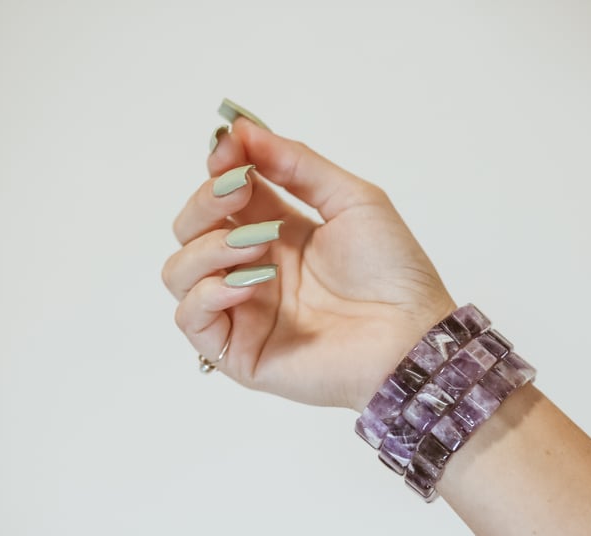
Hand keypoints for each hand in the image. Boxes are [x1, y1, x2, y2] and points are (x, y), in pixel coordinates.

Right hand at [162, 118, 454, 409]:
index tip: (229, 147)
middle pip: (190, 228)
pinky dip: (207, 294)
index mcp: (277, 233)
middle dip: (207, 202)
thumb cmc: (393, 271)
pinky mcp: (239, 352)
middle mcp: (252, 270)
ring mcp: (243, 311)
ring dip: (207, 248)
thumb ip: (297, 165)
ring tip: (255, 247)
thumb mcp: (351, 199)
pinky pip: (191, 319)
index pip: (223, 196)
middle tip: (239, 191)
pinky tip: (248, 284)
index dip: (219, 168)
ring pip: (179, 271)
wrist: (411, 334)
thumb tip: (242, 129)